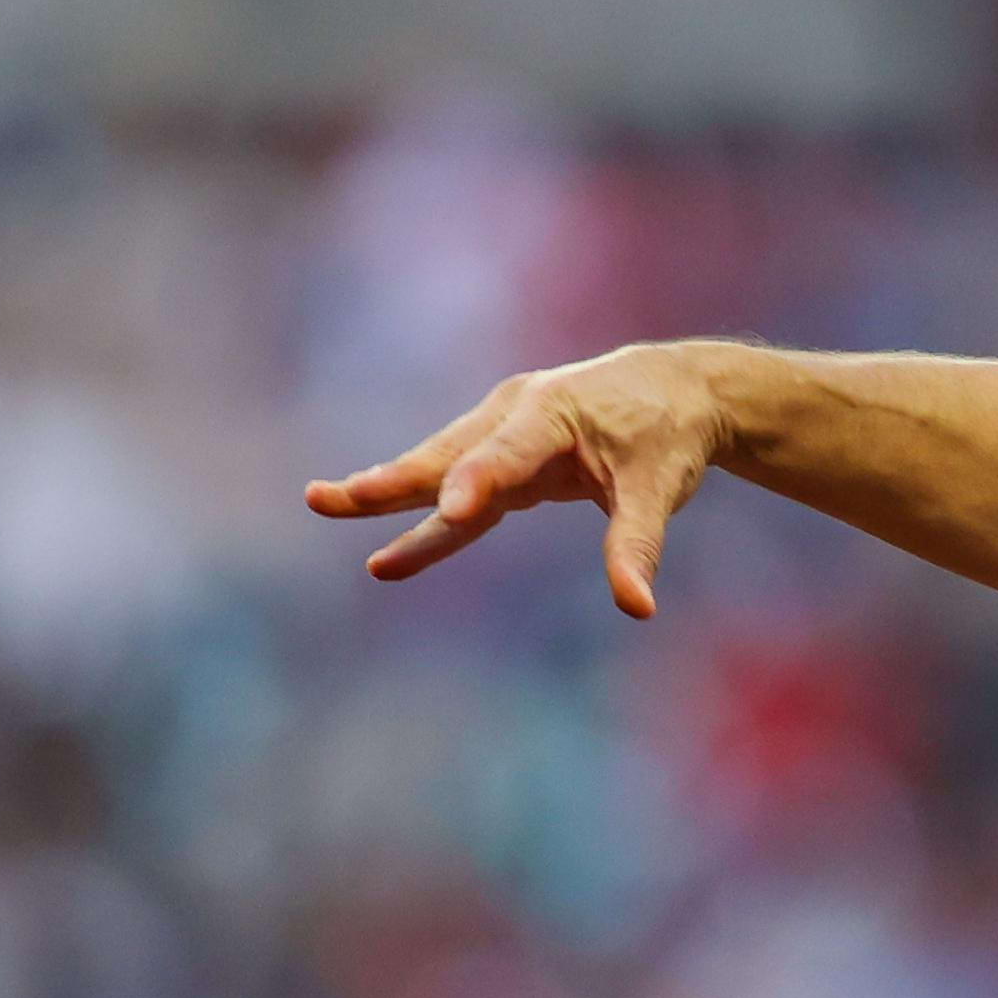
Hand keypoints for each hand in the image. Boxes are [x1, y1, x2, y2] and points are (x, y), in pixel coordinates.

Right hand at [304, 341, 736, 613]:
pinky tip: (384, 558)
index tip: (452, 511)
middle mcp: (515, 414)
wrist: (672, 391)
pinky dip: (423, 523)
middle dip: (393, 479)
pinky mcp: (501, 462)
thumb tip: (637, 607)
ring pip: (437, 469)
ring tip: (324, 503)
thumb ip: (638, 544)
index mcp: (554, 412)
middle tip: (335, 496)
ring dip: (385, 492)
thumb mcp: (659, 488)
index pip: (510, 451)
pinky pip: (455, 493)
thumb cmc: (667, 436)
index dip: (479, 481)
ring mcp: (501, 435)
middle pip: (448, 454)